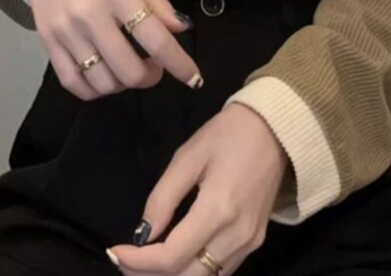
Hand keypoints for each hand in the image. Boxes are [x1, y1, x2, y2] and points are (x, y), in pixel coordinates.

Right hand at [23, 0, 201, 100]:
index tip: (194, 78)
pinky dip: (94, 90)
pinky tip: (105, 78)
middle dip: (151, 77)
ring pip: (103, 82)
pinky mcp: (48, 42)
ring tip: (129, 69)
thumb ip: (155, 1)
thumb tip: (180, 31)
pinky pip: (73, 82)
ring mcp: (67, 32)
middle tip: (155, 67)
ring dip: (124, 84)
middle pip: (130, 70)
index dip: (179, 64)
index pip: (156, 39)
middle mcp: (91, 16)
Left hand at [108, 103, 287, 275]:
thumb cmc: (227, 135)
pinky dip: (193, 272)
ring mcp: (250, 243)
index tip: (115, 251)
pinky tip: (174, 259)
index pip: (172, 256)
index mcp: (218, 209)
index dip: (138, 262)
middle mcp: (237, 236)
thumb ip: (162, 198)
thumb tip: (142, 235)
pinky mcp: (255, 242)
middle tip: (125, 262)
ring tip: (143, 264)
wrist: (275, 129)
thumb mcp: (187, 156)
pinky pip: (220, 271)